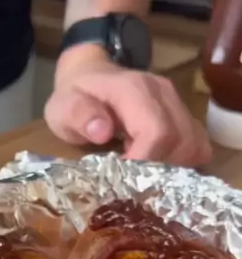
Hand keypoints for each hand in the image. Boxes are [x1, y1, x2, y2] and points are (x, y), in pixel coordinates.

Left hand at [45, 44, 212, 166]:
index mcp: (133, 89)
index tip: (124, 182)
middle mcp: (163, 93)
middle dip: (159, 170)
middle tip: (133, 183)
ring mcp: (177, 102)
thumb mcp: (62, 107)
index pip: (156, 131)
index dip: (145, 161)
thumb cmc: (74, 97)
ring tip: (143, 175)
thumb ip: (78, 116)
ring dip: (172, 168)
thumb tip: (102, 131)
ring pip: (194, 145)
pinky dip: (183, 163)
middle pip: (180, 141)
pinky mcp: (184, 114)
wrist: (89, 75)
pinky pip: (197, 144)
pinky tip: (157, 167)